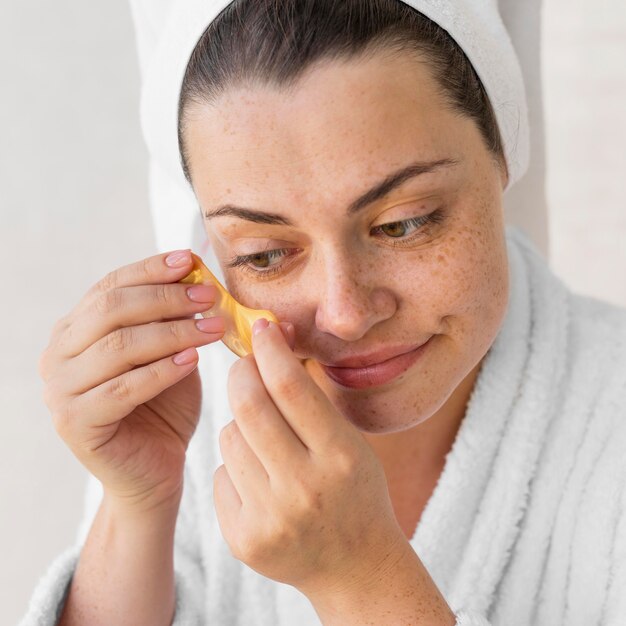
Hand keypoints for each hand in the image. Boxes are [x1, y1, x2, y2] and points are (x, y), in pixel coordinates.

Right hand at [39, 249, 224, 511]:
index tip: (190, 260)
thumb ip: (172, 318)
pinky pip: (124, 388)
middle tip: (210, 295)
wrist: (154, 470)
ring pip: (119, 346)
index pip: (110, 285)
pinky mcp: (75, 423)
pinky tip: (194, 360)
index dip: (150, 269)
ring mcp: (60, 390)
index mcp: (75, 330)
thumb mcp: (170, 352)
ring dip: (173, 331)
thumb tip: (195, 271)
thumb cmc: (165, 407)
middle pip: (111, 309)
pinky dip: (163, 369)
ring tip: (214, 327)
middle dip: (166, 298)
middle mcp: (58, 355)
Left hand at [214, 318, 405, 597]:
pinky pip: (220, 474)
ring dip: (239, 423)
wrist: (353, 565)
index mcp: (340, 457)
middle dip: (242, 373)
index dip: (270, 349)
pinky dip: (234, 464)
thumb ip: (311, 398)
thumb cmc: (355, 491)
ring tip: (265, 438)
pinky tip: (259, 478)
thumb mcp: (350, 442)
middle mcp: (304, 488)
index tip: (261, 326)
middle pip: (249, 406)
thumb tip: (273, 342)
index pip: (290, 387)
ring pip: (229, 437)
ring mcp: (270, 518)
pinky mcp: (242, 539)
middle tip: (246, 364)